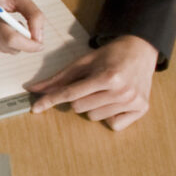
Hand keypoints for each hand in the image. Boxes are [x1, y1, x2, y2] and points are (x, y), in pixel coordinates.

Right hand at [0, 0, 44, 53]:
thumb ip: (33, 14)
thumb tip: (38, 38)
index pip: (11, 39)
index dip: (29, 45)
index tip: (40, 45)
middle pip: (8, 47)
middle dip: (21, 41)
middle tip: (21, 26)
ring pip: (1, 50)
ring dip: (9, 42)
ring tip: (5, 24)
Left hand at [25, 34, 156, 129]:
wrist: (142, 49)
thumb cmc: (111, 55)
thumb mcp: (84, 61)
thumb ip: (59, 78)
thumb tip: (33, 89)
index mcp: (107, 77)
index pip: (70, 94)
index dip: (50, 100)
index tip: (35, 108)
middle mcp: (122, 91)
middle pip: (79, 108)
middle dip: (78, 98)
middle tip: (91, 85)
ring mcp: (133, 102)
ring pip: (94, 117)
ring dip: (94, 107)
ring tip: (105, 91)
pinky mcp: (142, 109)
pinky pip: (113, 125)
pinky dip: (110, 116)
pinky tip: (116, 102)